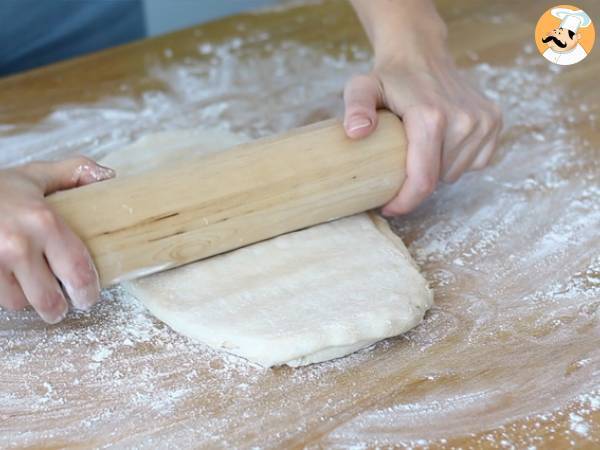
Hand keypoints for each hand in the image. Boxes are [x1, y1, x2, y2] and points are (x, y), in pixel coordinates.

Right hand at [0, 157, 113, 322]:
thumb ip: (74, 172)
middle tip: (62, 307)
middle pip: (48, 298)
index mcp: (43, 222)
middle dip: (58, 308)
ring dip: (28, 299)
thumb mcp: (36, 175)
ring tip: (33, 288)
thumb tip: (109, 176)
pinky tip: (11, 280)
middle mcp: (17, 245)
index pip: (77, 271)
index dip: (87, 291)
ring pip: (19, 301)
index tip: (88, 296)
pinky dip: (6, 293)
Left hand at [343, 37, 501, 215]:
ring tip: (421, 148)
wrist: (421, 53)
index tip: (388, 207)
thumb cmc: (389, 78)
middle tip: (399, 163)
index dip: (405, 202)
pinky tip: (442, 143)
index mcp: (431, 118)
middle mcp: (463, 120)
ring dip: (437, 170)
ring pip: (456, 173)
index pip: (423, 180)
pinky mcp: (494, 121)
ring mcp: (483, 121)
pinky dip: (457, 161)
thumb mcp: (362, 88)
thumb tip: (356, 133)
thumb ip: (356, 108)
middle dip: (416, 182)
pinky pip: (476, 163)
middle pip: (437, 180)